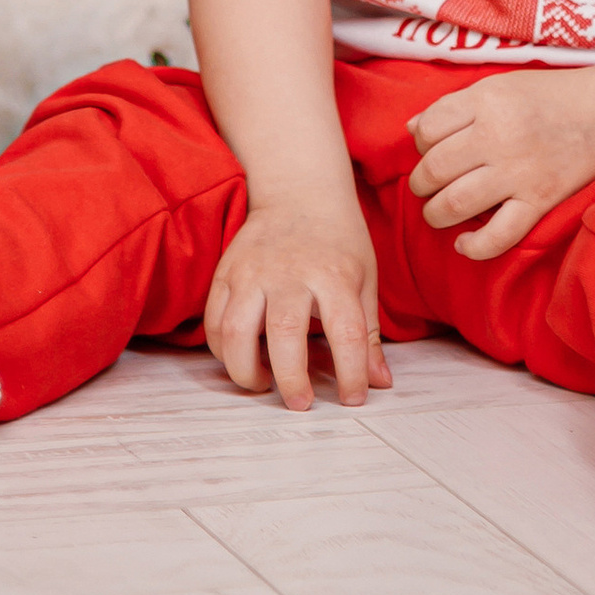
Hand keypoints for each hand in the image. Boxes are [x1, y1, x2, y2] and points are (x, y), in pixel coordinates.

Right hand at [203, 197, 391, 411]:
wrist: (299, 191)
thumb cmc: (338, 239)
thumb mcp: (364, 278)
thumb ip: (369, 334)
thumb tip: (380, 382)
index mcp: (333, 275)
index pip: (347, 332)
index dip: (352, 374)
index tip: (352, 398)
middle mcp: (290, 272)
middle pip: (284, 334)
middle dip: (291, 379)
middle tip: (300, 403)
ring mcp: (252, 271)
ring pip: (236, 330)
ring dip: (246, 370)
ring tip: (264, 384)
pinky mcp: (226, 272)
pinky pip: (214, 321)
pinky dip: (222, 351)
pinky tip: (242, 360)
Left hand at [407, 66, 594, 259]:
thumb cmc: (547, 96)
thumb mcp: (497, 85)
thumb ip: (453, 106)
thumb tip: (411, 130)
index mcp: (486, 101)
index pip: (428, 129)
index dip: (420, 142)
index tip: (429, 149)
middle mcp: (499, 136)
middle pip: (436, 168)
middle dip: (421, 183)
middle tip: (426, 186)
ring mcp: (520, 173)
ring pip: (457, 203)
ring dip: (436, 214)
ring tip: (438, 212)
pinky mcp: (540, 202)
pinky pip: (499, 236)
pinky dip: (474, 247)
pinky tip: (464, 243)